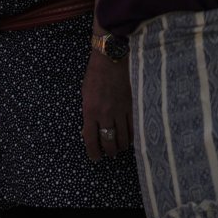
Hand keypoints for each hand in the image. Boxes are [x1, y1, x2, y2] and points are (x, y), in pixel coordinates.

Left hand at [81, 44, 132, 160]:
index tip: (95, 158)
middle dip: (109, 152)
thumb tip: (88, 132)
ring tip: (119, 148)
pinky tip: (130, 138)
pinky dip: (132, 136)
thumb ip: (87, 114)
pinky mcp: (131, 106)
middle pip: (109, 142)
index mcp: (90, 111)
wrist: (110, 60)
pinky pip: (133, 127)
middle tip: (109, 154)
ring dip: (121, 146)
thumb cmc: (94, 76)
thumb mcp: (84, 95)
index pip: (91, 140)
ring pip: (123, 138)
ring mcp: (119, 111)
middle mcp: (105, 114)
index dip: (93, 153)